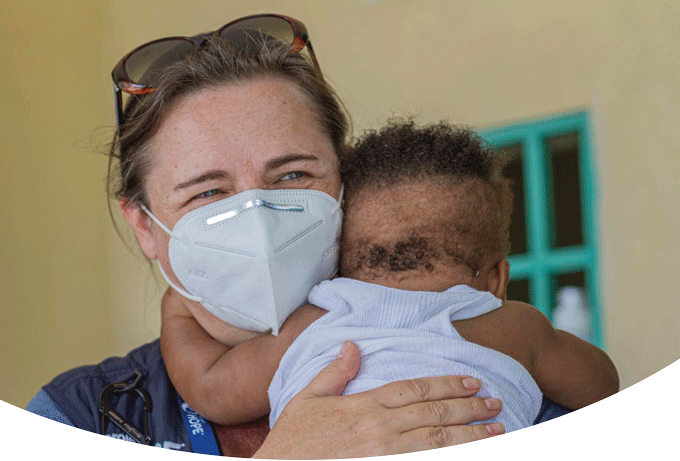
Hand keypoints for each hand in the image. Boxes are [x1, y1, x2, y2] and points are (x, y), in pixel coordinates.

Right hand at [253, 341, 503, 458]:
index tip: (471, 381)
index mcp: (364, 405)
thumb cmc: (293, 440)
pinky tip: (467, 454)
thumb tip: (354, 346)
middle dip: (469, 408)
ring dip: (470, 435)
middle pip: (433, 414)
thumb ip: (335, 372)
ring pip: (437, 442)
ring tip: (497, 430)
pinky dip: (447, 458)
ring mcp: (385, 454)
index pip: (414, 389)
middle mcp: (380, 428)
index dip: (446, 384)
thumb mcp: (307, 398)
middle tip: (496, 403)